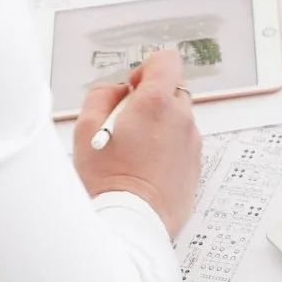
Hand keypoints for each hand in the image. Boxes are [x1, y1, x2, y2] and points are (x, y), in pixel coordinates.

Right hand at [73, 49, 201, 237]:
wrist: (132, 220)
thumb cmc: (107, 179)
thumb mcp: (85, 128)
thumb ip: (102, 95)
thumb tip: (119, 90)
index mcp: (155, 103)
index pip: (167, 61)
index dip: (147, 69)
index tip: (133, 88)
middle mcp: (181, 118)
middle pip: (172, 91)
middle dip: (152, 101)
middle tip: (127, 125)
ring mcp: (192, 142)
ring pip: (179, 119)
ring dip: (161, 125)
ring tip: (135, 150)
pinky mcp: (196, 164)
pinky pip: (183, 144)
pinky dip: (168, 147)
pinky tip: (147, 166)